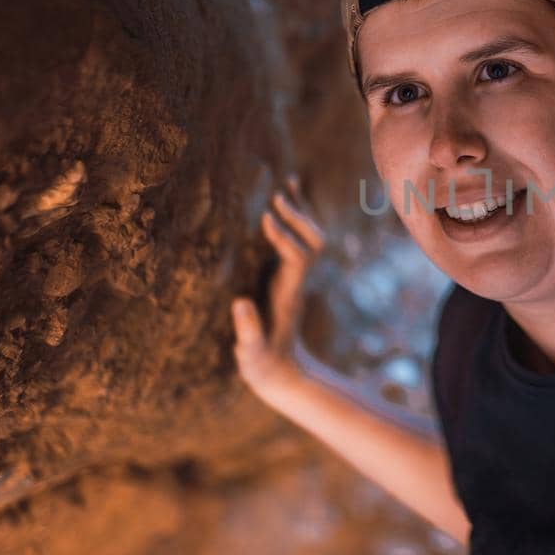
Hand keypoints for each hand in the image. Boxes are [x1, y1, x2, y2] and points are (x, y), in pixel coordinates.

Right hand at [231, 174, 326, 400]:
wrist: (283, 373)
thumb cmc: (263, 364)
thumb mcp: (252, 353)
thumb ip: (247, 331)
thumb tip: (241, 304)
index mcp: (288, 294)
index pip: (297, 258)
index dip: (285, 237)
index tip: (267, 217)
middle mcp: (297, 280)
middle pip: (313, 242)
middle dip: (298, 217)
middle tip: (277, 195)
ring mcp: (295, 276)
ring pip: (310, 237)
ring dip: (301, 211)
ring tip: (288, 181)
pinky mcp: (287, 275)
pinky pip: (298, 241)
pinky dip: (294, 220)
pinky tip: (287, 199)